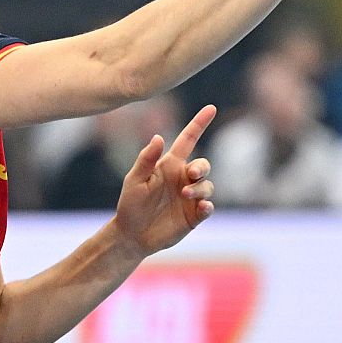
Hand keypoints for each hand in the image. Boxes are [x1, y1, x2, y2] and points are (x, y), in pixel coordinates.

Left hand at [112, 104, 216, 258]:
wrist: (132, 235)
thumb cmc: (131, 204)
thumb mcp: (134, 180)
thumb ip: (146, 159)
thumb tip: (158, 137)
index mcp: (169, 165)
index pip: (188, 140)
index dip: (199, 123)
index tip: (211, 108)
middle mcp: (183, 178)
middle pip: (203, 165)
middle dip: (201, 167)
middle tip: (191, 175)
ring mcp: (190, 197)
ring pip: (208, 186)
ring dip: (201, 188)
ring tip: (186, 194)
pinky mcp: (195, 215)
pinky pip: (208, 206)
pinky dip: (207, 205)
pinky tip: (201, 207)